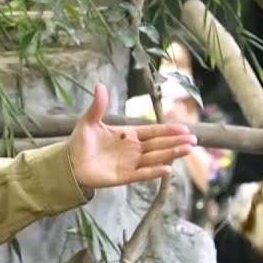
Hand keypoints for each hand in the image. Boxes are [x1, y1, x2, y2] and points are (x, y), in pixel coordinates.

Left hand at [67, 83, 198, 188]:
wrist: (69, 164)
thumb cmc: (80, 142)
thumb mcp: (89, 121)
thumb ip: (98, 106)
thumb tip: (100, 85)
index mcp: (128, 134)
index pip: (153, 131)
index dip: (169, 130)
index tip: (185, 128)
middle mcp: (133, 149)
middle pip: (159, 145)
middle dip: (176, 142)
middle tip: (194, 140)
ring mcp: (130, 163)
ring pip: (155, 158)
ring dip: (171, 154)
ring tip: (188, 150)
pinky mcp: (124, 177)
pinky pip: (142, 174)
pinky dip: (154, 172)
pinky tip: (167, 169)